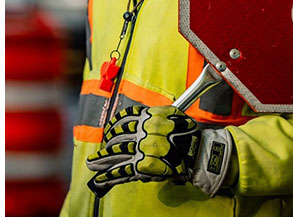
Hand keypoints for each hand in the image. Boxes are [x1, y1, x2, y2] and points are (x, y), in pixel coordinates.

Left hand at [85, 105, 231, 197]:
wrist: (199, 153)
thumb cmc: (187, 133)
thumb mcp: (171, 114)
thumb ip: (153, 114)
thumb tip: (138, 118)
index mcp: (147, 118)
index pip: (123, 119)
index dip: (113, 126)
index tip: (108, 131)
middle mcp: (142, 132)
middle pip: (117, 138)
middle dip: (106, 147)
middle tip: (96, 153)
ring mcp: (142, 149)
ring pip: (117, 154)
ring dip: (103, 161)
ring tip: (92, 165)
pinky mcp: (144, 166)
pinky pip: (124, 171)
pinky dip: (111, 176)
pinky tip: (101, 179)